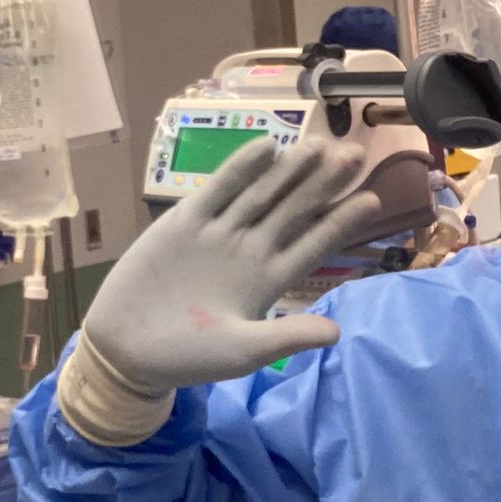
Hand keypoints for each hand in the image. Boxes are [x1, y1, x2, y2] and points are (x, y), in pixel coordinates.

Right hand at [83, 137, 384, 392]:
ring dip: (289, 170)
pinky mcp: (186, 223)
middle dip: (324, 184)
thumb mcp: (242, 353)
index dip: (341, 222)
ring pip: (262, 194)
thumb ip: (286, 336)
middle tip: (356, 154)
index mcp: (268, 281)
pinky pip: (218, 190)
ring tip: (320, 145)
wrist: (127, 349)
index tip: (373, 199)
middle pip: (294, 210)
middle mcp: (250, 250)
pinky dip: (240, 169)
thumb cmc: (187, 356)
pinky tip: (266, 147)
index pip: (313, 244)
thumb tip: (337, 333)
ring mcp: (219, 233)